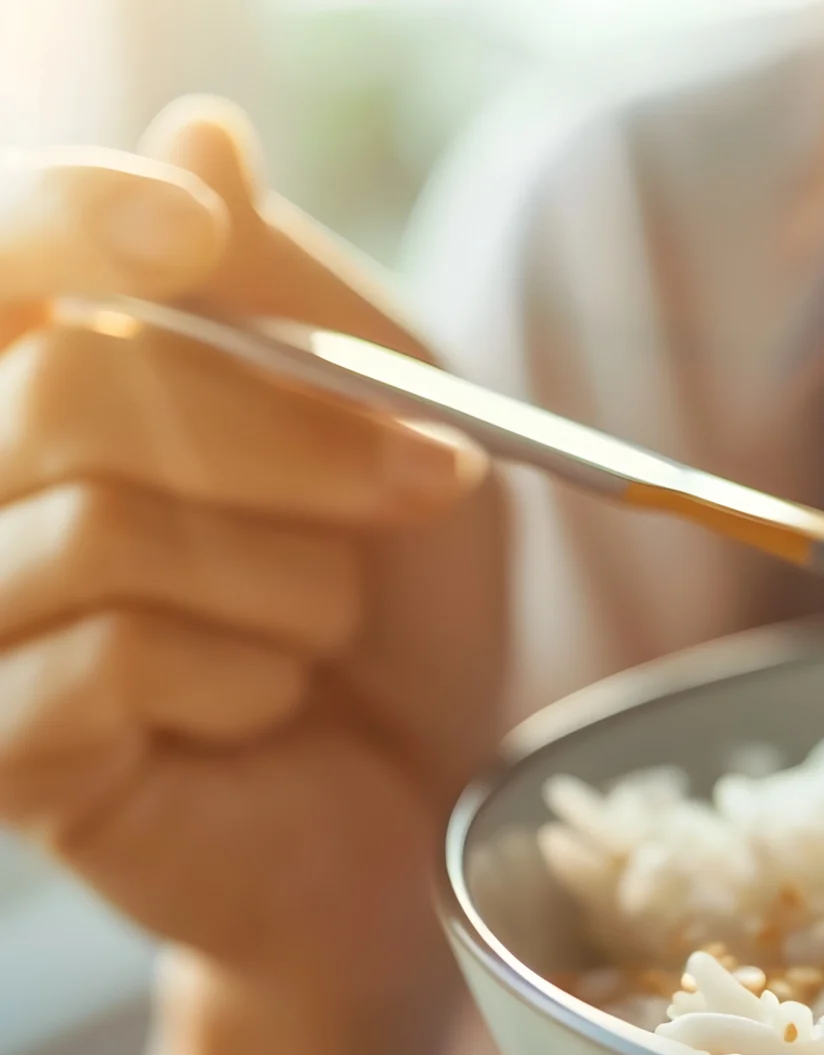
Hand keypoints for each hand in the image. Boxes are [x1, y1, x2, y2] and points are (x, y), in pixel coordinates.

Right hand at [0, 99, 506, 1008]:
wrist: (417, 800)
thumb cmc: (397, 598)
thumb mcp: (390, 410)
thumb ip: (285, 284)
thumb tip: (195, 130)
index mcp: (43, 372)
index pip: (0, 248)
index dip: (73, 218)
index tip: (188, 231)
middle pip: (70, 383)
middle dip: (289, 434)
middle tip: (425, 481)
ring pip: (104, 529)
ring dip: (290, 578)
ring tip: (328, 626)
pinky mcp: (0, 752)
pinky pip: (115, 664)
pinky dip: (249, 677)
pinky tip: (267, 706)